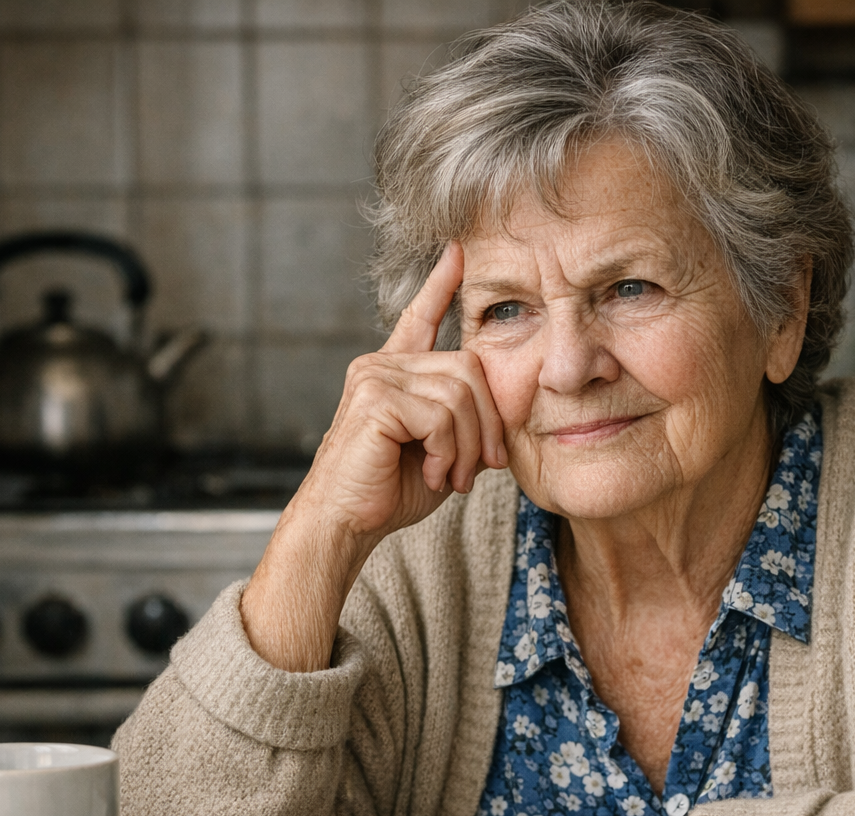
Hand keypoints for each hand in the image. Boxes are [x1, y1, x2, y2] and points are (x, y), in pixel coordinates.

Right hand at [242, 243, 505, 670]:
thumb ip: (468, 422)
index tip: (458, 253)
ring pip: (459, 396)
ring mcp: (375, 377)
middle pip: (468, 370)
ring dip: (467, 445)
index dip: (441, 285)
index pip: (422, 317)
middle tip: (481, 467)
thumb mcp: (443, 451)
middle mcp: (381, 364)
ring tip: (451, 476)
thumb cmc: (390, 492)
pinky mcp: (375, 399)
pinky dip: (448, 450)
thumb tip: (508, 412)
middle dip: (487, 424)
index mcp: (395, 372)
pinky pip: (441, 415)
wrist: (345, 525)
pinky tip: (432, 471)